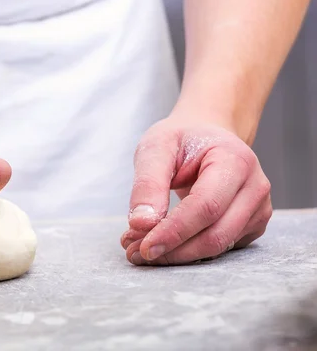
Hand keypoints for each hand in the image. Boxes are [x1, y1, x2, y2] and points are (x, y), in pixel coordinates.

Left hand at [120, 118, 272, 264]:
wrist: (206, 134)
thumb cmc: (181, 139)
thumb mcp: (156, 148)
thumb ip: (148, 183)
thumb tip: (141, 224)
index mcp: (235, 161)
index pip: (206, 206)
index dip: (174, 231)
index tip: (144, 247)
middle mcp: (254, 187)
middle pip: (216, 234)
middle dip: (172, 250)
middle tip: (133, 253)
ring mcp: (257, 209)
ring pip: (218, 247)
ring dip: (176, 255)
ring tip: (138, 249)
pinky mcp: (251, 226)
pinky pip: (220, 248)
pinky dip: (187, 252)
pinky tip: (160, 245)